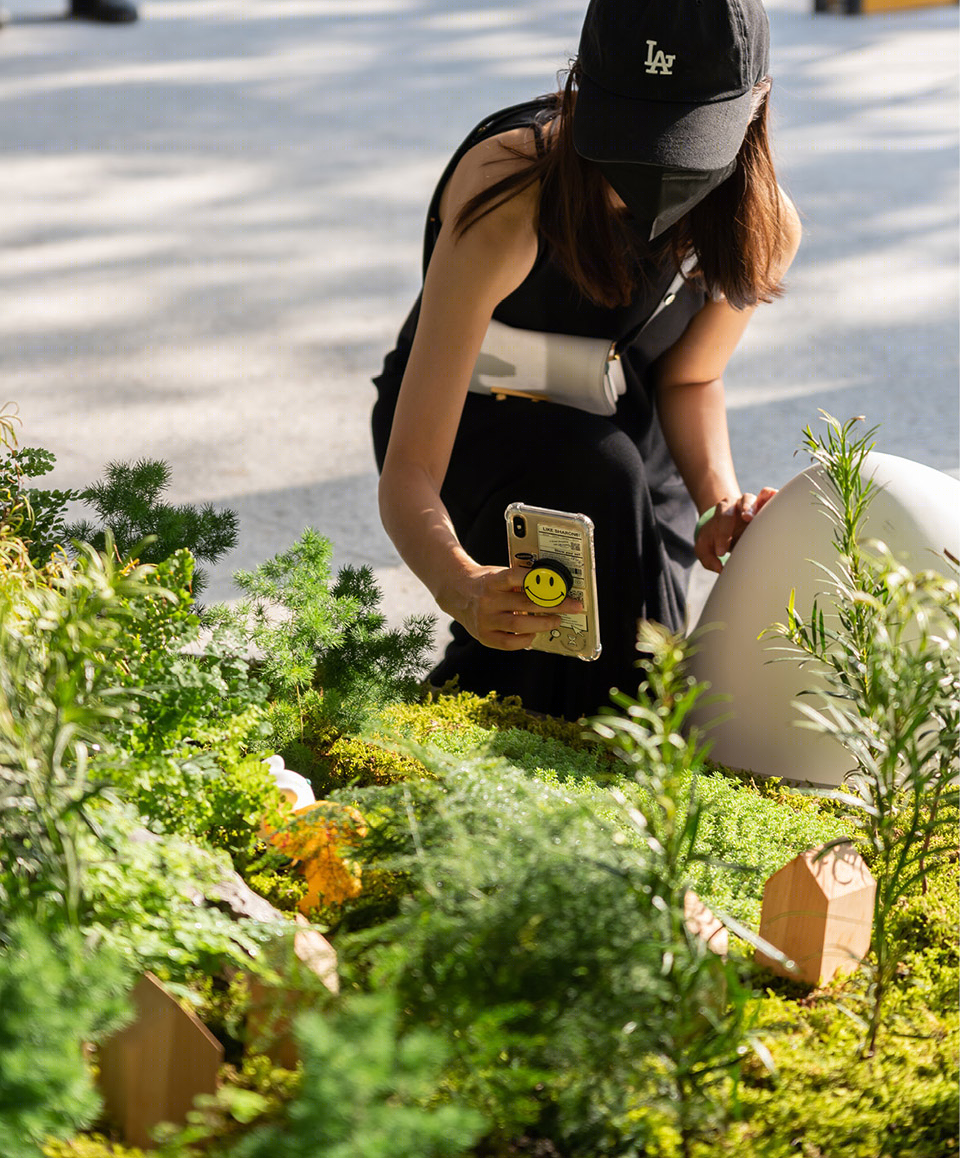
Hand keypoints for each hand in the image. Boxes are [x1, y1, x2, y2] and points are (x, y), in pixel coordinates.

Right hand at [451, 564, 583, 650]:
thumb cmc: (486, 583)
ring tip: (556, 621)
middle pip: (525, 603)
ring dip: (543, 624)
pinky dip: (525, 640)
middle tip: (572, 606)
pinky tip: (534, 634)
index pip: (516, 577)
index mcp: (492, 580)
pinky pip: (509, 643)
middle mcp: (487, 600)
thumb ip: (519, 580)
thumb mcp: (499, 574)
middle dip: (554, 605)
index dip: (538, 580)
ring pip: (519, 625)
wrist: (456, 592)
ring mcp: (484, 620)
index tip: (559, 584)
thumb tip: (552, 587)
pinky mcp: (484, 636)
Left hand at [695, 487, 776, 572]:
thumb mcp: (706, 547)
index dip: (721, 535)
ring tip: (767, 512)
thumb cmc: (716, 538)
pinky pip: (773, 498)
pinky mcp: (768, 509)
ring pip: (761, 496)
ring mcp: (756, 505)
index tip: (720, 553)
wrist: (727, 529)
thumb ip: (707, 558)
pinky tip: (782, 503)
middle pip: (743, 501)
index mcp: (723, 511)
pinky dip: (776, 498)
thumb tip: (720, 568)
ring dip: (764, 504)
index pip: (722, 518)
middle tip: (747, 518)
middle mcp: (740, 504)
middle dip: (745, 509)